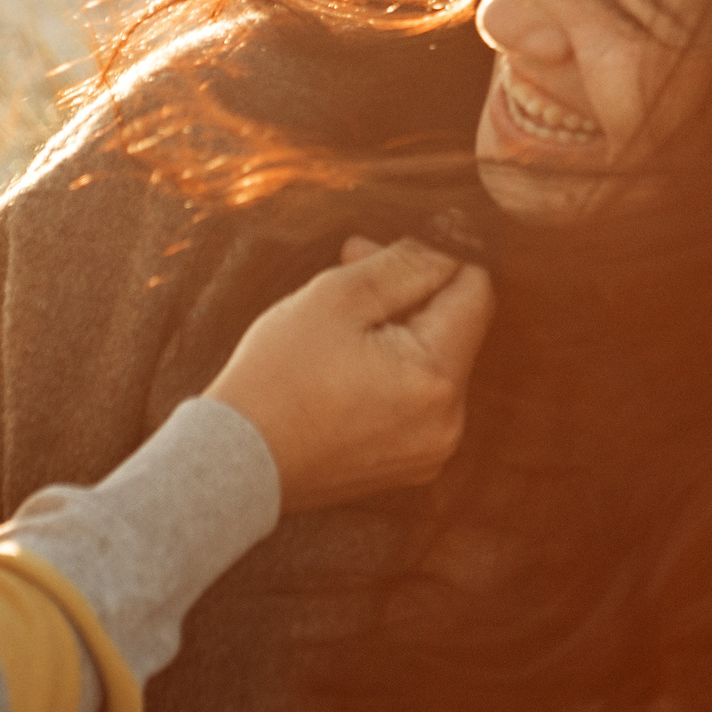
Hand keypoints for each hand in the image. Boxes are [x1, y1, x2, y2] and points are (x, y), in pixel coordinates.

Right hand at [204, 237, 490, 513]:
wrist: (236, 463)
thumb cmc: (277, 376)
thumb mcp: (336, 298)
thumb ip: (403, 265)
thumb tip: (446, 248)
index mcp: (437, 378)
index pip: (475, 291)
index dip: (430, 258)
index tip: (372, 254)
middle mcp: (449, 421)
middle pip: (455, 327)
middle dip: (408, 294)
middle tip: (345, 272)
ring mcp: (431, 449)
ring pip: (435, 361)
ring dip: (397, 332)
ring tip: (337, 327)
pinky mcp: (410, 463)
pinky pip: (419, 399)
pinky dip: (392, 373)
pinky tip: (342, 368)